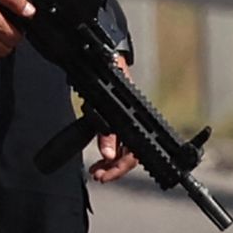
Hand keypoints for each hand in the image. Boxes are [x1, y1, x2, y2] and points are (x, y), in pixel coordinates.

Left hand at [91, 55, 139, 180]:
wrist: (107, 56)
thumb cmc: (109, 75)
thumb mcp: (103, 104)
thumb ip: (106, 133)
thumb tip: (108, 156)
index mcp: (137, 118)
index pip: (135, 152)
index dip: (120, 168)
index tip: (104, 176)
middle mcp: (134, 120)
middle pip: (130, 154)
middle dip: (113, 169)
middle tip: (97, 176)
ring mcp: (126, 119)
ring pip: (124, 150)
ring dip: (110, 163)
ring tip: (96, 171)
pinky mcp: (117, 117)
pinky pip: (117, 140)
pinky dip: (108, 152)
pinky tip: (99, 159)